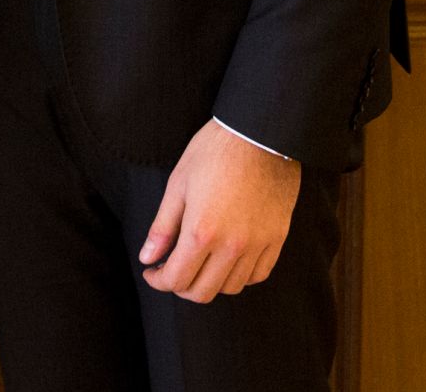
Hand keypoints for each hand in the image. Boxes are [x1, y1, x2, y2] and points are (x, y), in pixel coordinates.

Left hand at [138, 120, 300, 302]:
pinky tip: (227, 259)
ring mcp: (257, 245)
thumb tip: (148, 257)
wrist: (258, 134)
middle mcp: (231, 246)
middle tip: (172, 268)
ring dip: (210, 281)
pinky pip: (257, 275)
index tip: (152, 272)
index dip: (159, 281)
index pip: (177, 279)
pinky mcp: (276, 239)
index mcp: (201, 232)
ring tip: (199, 261)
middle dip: (181, 286)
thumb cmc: (214, 152)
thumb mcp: (178, 183)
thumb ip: (163, 226)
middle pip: (203, 292)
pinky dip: (239, 276)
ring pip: (230, 287)